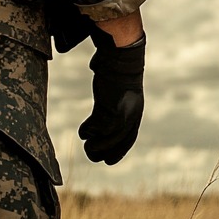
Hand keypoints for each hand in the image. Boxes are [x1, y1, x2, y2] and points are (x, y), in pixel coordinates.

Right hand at [78, 31, 144, 164]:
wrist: (122, 58)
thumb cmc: (120, 70)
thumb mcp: (123, 92)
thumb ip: (118, 104)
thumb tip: (107, 114)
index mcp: (136, 112)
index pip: (129, 139)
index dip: (119, 151)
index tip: (109, 160)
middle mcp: (131, 115)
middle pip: (118, 142)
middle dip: (106, 152)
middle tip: (93, 156)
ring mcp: (120, 112)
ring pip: (107, 139)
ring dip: (95, 146)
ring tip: (87, 147)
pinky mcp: (108, 107)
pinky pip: (96, 127)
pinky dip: (88, 131)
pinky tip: (83, 132)